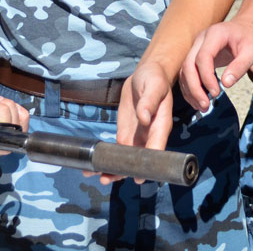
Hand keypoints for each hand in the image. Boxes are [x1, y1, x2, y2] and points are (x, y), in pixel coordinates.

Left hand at [107, 61, 175, 183]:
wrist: (146, 74)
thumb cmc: (154, 79)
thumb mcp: (154, 86)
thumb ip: (149, 101)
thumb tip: (143, 117)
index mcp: (160, 127)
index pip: (156, 150)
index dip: (148, 165)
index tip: (138, 177)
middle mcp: (149, 137)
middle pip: (139, 161)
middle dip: (124, 172)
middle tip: (107, 178)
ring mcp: (136, 138)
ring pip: (126, 160)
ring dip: (112, 169)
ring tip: (95, 175)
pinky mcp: (125, 134)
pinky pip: (117, 151)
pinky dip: (106, 159)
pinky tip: (93, 165)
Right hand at [178, 17, 252, 111]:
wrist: (247, 27)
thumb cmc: (252, 38)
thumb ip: (240, 66)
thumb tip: (226, 84)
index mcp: (215, 35)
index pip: (203, 57)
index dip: (207, 77)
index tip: (217, 93)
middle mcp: (201, 39)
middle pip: (188, 64)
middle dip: (194, 88)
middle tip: (205, 106)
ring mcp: (196, 47)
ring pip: (185, 70)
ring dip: (191, 90)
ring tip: (203, 107)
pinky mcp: (196, 55)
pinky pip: (188, 72)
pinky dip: (191, 87)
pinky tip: (200, 100)